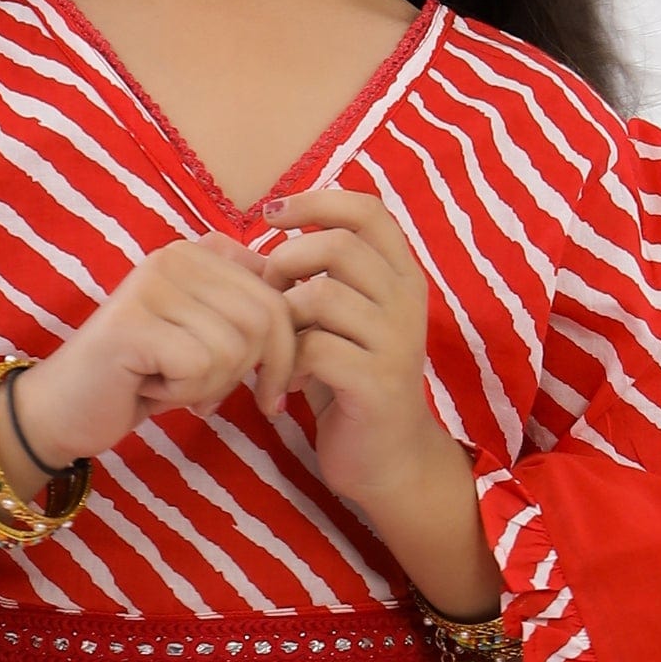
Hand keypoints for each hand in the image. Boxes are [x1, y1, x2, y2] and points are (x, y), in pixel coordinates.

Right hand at [16, 232, 297, 464]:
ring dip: (211, 385)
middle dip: (250, 372)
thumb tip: (311, 315)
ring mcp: (151, 286)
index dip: (286, 349)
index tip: (269, 386)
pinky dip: (184, 394)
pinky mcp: (133, 324)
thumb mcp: (206, 339)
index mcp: (199, 252)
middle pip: (265, 318)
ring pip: (235, 347)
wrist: (62, 410)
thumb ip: (250, 317)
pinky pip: (200, 368)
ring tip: (170, 384)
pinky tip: (150, 389)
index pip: (279, 292)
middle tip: (211, 396)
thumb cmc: (144, 377)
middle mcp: (175, 256)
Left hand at [258, 185, 450, 506]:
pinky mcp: (377, 382)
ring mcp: (397, 342)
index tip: (271, 213)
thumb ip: (313, 276)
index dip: (316, 201)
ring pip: (322, 294)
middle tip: (267, 294)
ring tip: (275, 344)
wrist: (388, 460)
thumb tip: (253, 234)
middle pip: (339, 246)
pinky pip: (316, 348)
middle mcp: (407, 302)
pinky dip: (287, 361)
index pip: (368, 211)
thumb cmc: (350, 382)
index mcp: (402, 277)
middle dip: (287, 262)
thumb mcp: (338, 320)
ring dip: (283, 316)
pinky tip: (285, 382)